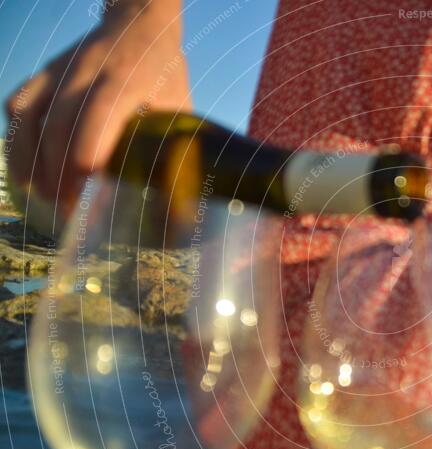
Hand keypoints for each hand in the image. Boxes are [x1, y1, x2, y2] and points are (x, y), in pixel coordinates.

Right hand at [4, 0, 188, 218]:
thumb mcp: (179, 106)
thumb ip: (175, 147)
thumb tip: (182, 205)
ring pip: (30, 116)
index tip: (87, 187)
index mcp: (129, 80)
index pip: (101, 112)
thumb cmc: (164, 75)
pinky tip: (26, 169)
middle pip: (60, 123)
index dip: (88, 149)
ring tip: (44, 195)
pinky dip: (16, 140)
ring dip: (31, 160)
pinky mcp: (43, 74)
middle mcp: (88, 72)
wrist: (138, 23)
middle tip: (69, 208)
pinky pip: (18, 106)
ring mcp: (60, 71)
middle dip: (60, 170)